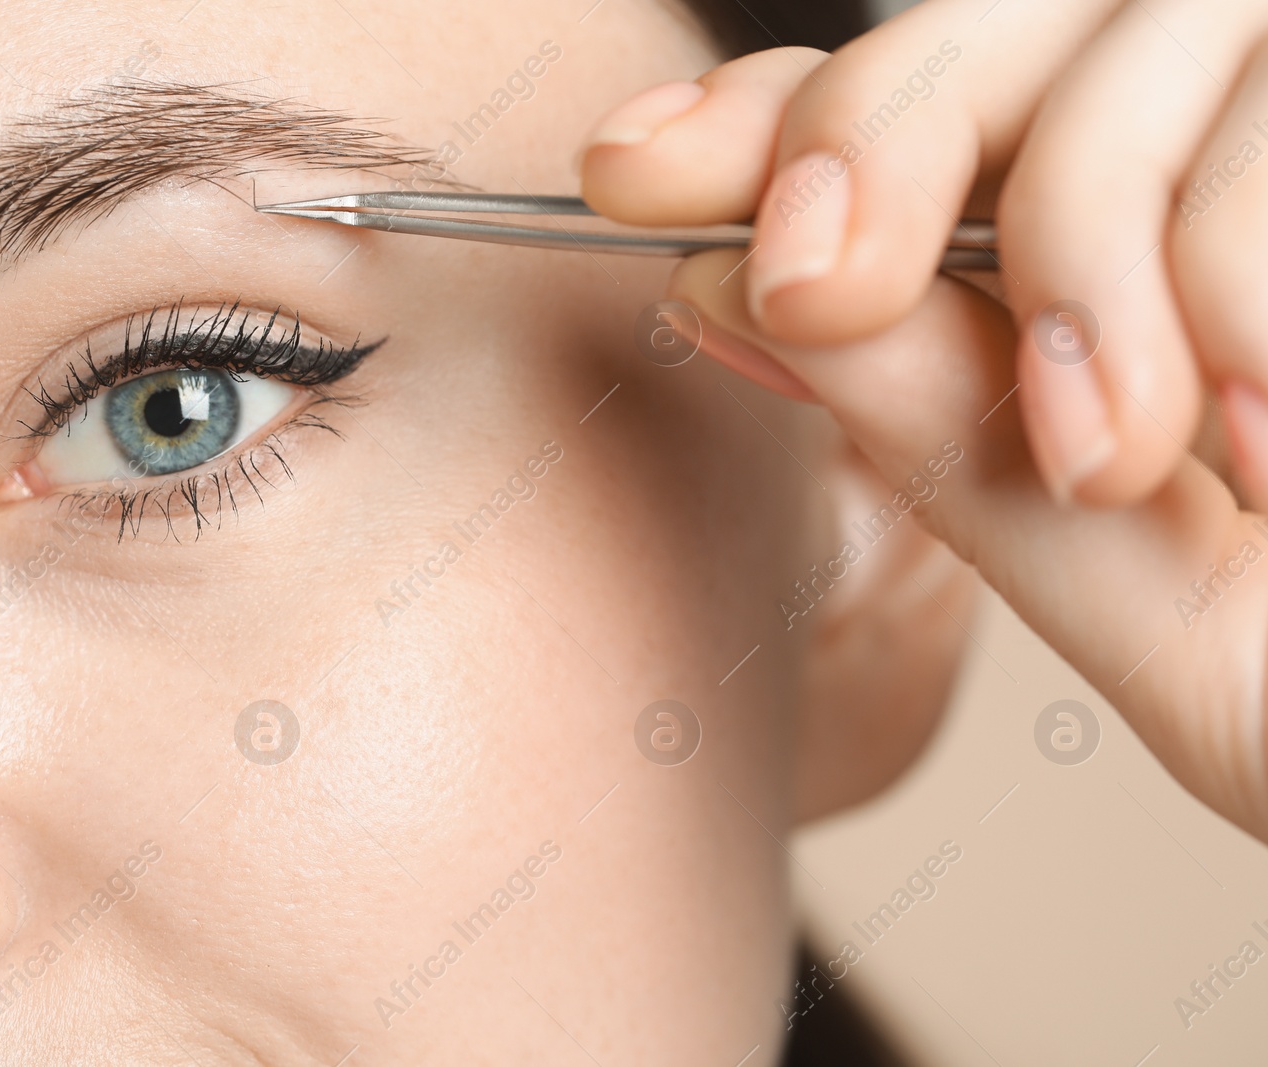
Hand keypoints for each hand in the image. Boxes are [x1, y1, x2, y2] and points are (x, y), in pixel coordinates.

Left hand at [579, 1, 1267, 840]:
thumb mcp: (1128, 573)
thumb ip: (945, 426)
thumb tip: (722, 288)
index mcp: (1122, 246)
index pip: (900, 116)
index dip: (769, 123)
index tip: (634, 164)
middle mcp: (1223, 136)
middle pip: (980, 34)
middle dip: (866, 146)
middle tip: (804, 291)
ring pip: (1121, 74)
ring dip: (1081, 268)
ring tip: (1130, 454)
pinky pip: (1262, 154)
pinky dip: (1240, 288)